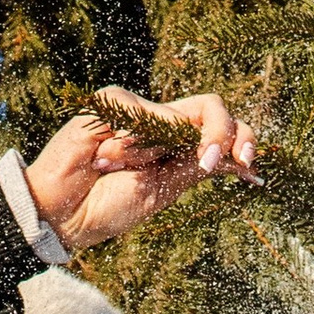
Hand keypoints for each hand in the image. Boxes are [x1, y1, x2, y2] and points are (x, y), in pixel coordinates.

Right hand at [24, 91, 257, 252]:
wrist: (64, 212)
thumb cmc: (109, 207)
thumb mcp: (162, 191)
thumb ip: (193, 167)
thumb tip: (237, 159)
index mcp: (179, 148)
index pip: (222, 131)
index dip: (242, 141)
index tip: (249, 167)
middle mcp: (165, 125)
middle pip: (213, 109)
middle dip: (223, 134)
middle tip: (211, 161)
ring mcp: (141, 111)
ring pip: (172, 120)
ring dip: (147, 156)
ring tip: (112, 171)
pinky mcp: (115, 100)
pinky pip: (138, 117)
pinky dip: (123, 146)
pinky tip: (100, 159)